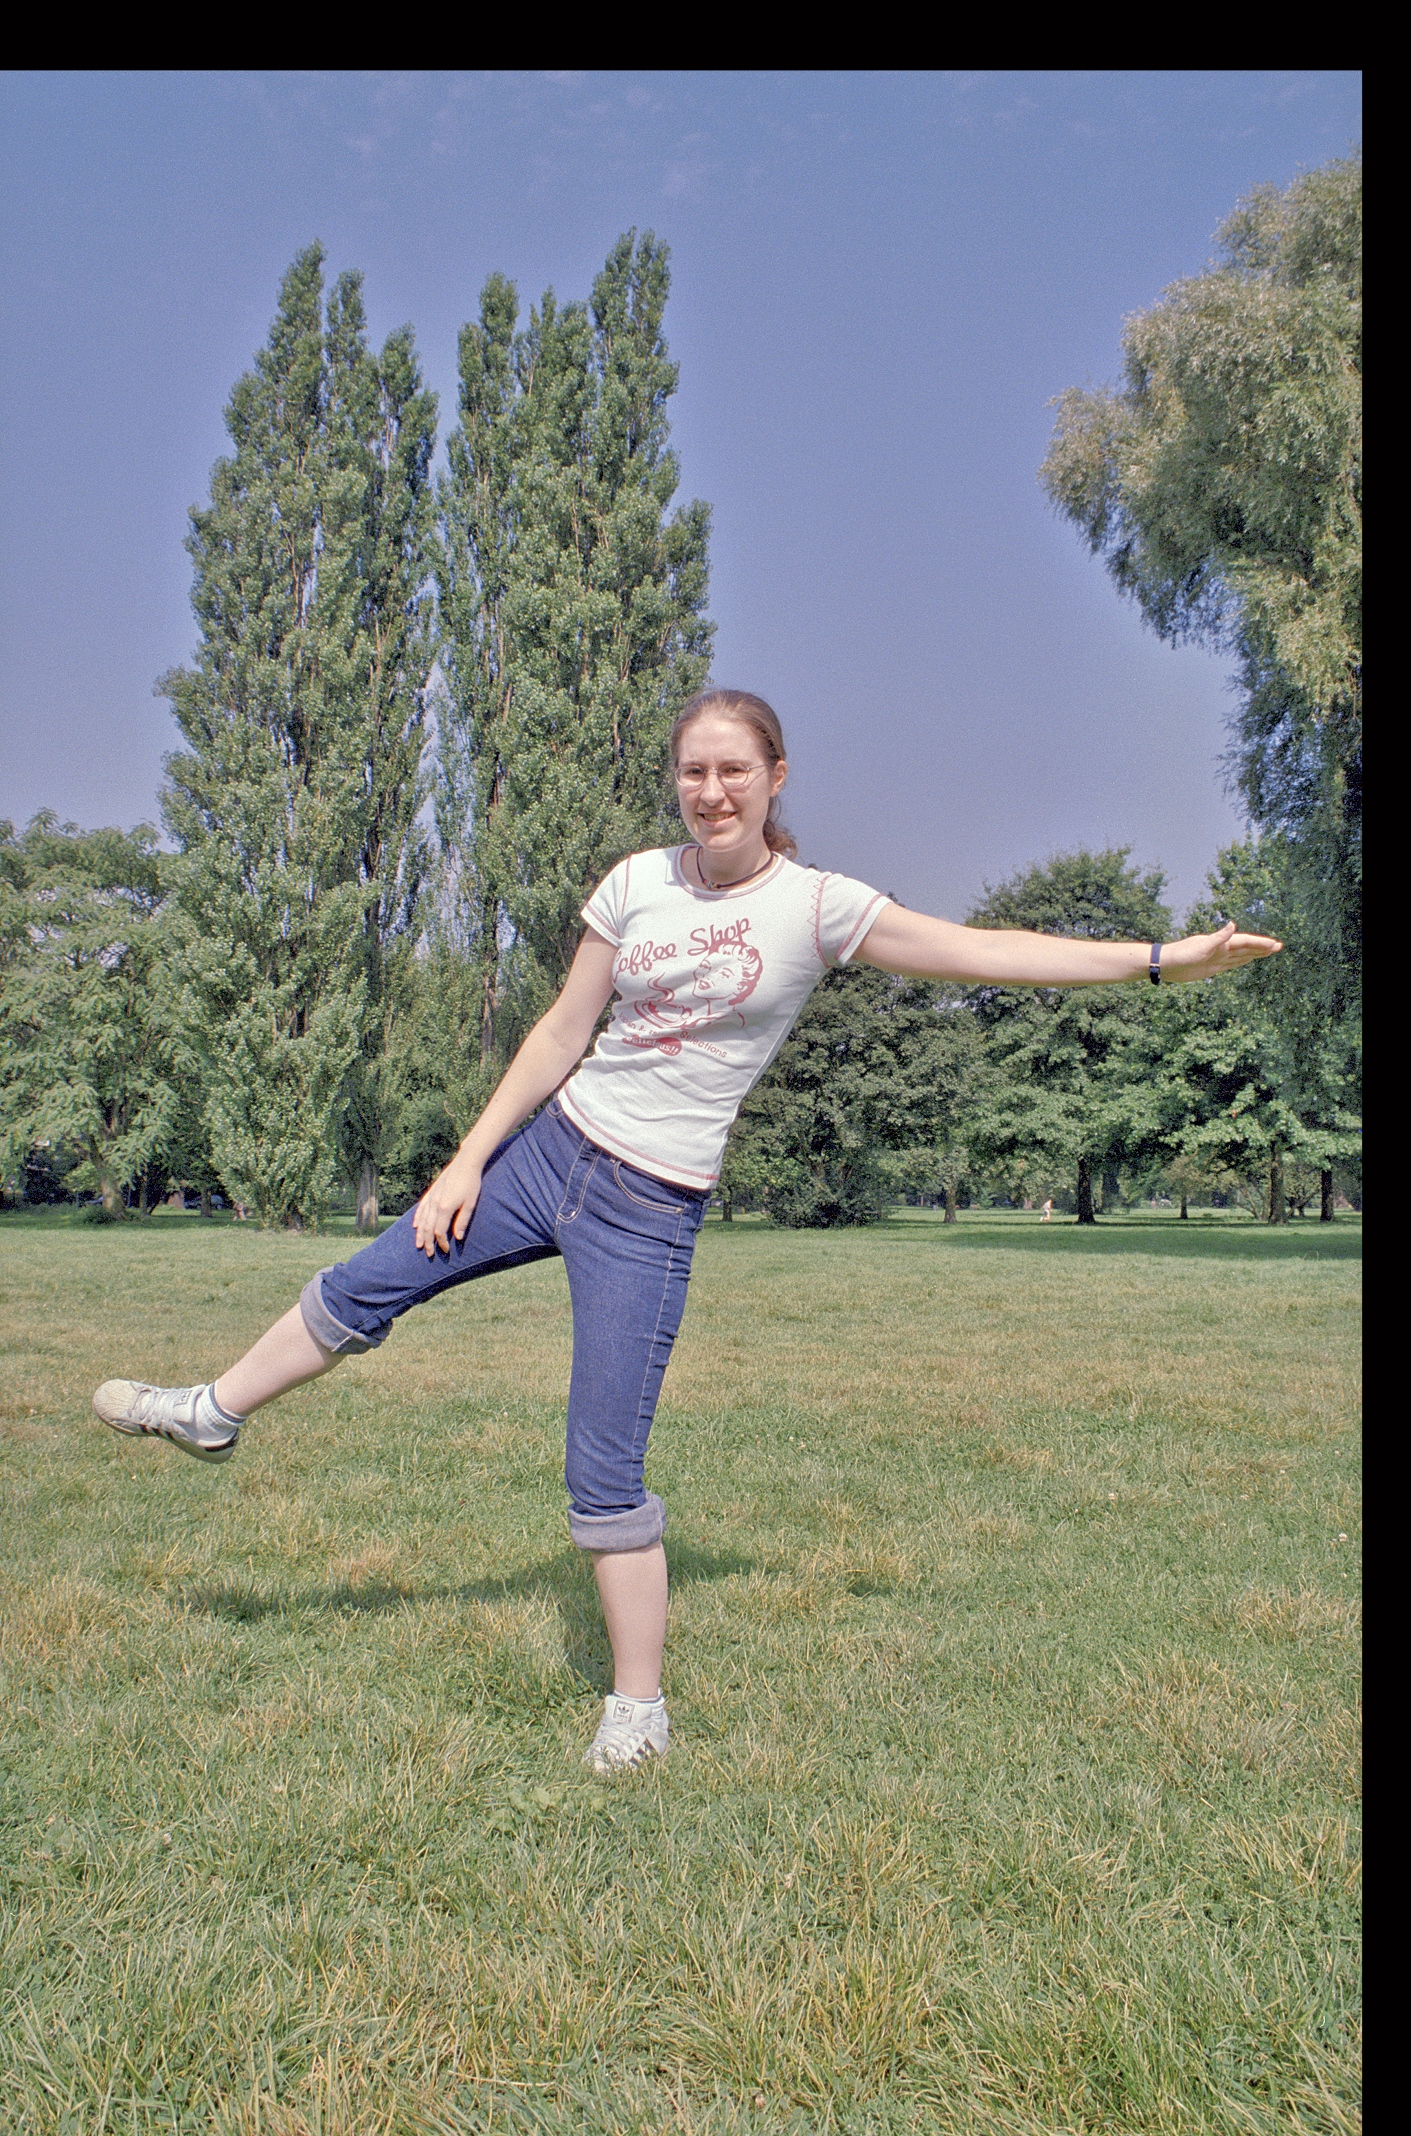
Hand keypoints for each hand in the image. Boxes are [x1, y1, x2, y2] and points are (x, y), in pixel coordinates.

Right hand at [413, 1149, 482, 1257]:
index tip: (446, 1250)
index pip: (439, 1232)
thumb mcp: (470, 1204)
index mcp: (445, 1208)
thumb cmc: (471, 1184)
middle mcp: (435, 1204)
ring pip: (421, 1219)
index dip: (442, 1243)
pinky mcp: (431, 1192)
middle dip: (428, 1242)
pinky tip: (415, 1225)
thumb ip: (462, 1221)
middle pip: (427, 1228)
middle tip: (429, 1254)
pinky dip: (417, 1218)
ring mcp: (431, 1197)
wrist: (465, 1163)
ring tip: (419, 1244)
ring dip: (420, 1234)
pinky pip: (421, 1208)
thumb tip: (457, 1238)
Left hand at [1160, 920, 1282, 982]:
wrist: (1164, 964)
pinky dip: (1242, 961)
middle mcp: (1221, 949)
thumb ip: (1219, 937)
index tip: (1276, 945)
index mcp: (1221, 943)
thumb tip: (1233, 924)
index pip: (1246, 942)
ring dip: (1255, 953)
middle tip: (1279, 946)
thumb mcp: (1201, 947)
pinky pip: (1232, 964)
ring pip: (1241, 955)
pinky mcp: (1212, 967)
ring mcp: (1217, 958)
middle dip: (1263, 947)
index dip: (1261, 943)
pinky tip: (1247, 959)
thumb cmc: (1180, 955)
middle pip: (1247, 948)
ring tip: (1269, 951)